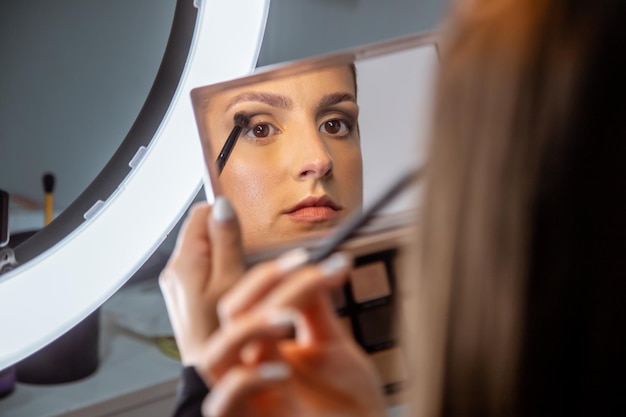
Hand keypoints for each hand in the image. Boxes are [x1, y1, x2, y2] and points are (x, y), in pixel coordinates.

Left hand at [159, 197, 244, 365]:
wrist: (205, 368)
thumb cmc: (221, 331)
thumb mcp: (232, 280)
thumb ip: (226, 241)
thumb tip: (222, 205)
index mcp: (185, 261)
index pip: (200, 213)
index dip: (224, 215)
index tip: (241, 229)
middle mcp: (174, 269)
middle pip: (200, 231)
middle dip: (224, 237)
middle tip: (241, 260)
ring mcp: (175, 282)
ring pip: (201, 250)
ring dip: (221, 255)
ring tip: (234, 278)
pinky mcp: (181, 293)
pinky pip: (199, 269)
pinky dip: (214, 271)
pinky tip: (225, 289)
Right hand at [197, 251, 387, 416]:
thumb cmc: (348, 409)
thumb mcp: (333, 350)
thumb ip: (316, 312)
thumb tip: (312, 266)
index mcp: (265, 347)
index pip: (252, 298)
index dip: (274, 274)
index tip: (310, 258)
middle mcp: (250, 367)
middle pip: (230, 315)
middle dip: (262, 285)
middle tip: (301, 269)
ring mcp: (248, 397)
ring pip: (214, 354)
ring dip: (249, 327)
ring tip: (287, 315)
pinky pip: (224, 402)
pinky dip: (248, 380)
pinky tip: (283, 370)